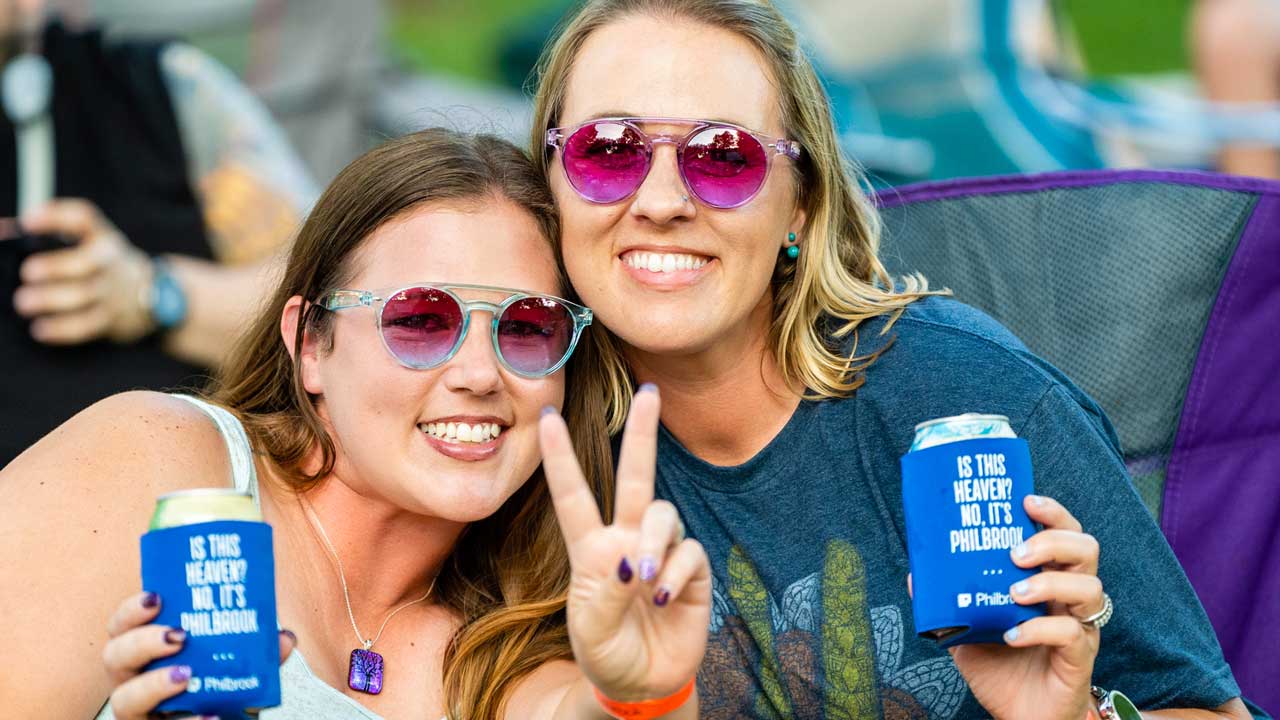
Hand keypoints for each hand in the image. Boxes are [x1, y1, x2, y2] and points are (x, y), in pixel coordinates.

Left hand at [14, 199, 154, 344]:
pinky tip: (40, 329)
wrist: (156, 292)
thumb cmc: (104, 265)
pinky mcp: (112, 319)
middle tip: (27, 272)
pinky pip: (87, 326)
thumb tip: (3, 232)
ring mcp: (113, 292)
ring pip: (84, 296)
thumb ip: (49, 236)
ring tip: (23, 303)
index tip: (28, 220)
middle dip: (55, 267)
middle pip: (86, 263)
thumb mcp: (91, 243)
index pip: (84, 219)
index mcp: (102, 237)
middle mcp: (109, 262)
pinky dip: (62, 329)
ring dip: (52, 299)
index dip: (57, 217)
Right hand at [103, 591, 294, 719]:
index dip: (131, 610)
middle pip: (113, 657)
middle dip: (141, 641)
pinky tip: (210, 716)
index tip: (156, 597)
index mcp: (148, 653)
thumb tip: (284, 637)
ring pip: (123, 700)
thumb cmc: (223, 692)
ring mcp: (139, 713)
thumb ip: (261, 653)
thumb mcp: (241, 667)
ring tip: (186, 675)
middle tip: (179, 635)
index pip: (123, 626)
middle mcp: (133, 681)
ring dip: (153, 685)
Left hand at [539, 384, 710, 700]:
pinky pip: (689, 552)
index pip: (574, 495)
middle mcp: (627, 540)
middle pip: (635, 476)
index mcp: (591, 549)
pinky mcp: (692, 572)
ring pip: (664, 514)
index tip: (549, 417)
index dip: (560, 457)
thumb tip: (632, 560)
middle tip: (650, 393)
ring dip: (655, 542)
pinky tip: (663, 599)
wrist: (641, 686)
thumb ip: (605, 592)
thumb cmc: (606, 652)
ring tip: (645, 582)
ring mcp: (661, 552)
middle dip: (642, 434)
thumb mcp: (590, 628)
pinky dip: (676, 574)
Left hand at [934, 495, 1103, 719]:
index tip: (1026, 500)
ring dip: (1049, 583)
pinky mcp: (1080, 657)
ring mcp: (1080, 626)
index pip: (1065, 533)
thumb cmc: (1000, 665)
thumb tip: (915, 574)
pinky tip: (1011, 635)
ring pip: (1090, 587)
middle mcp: (1070, 597)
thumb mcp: (965, 628)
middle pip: (1086, 549)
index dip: (1053, 512)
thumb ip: (947, 601)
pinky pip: (1070, 633)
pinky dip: (1038, 630)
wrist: (1019, 716)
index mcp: (1048, 578)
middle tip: (1016, 552)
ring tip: (1014, 592)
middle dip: (1053, 540)